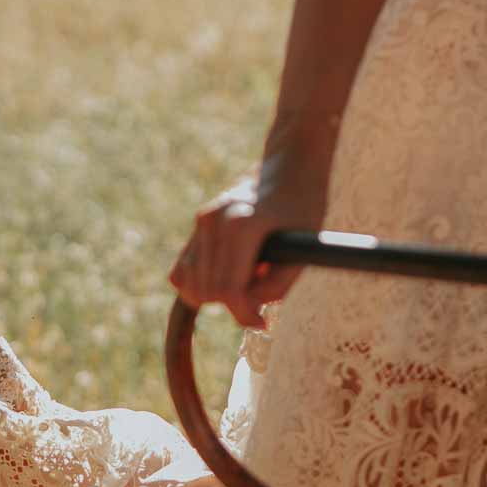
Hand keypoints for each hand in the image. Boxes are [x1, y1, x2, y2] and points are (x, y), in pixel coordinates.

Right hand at [170, 152, 329, 329]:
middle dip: (233, 304)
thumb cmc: (304, 207)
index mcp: (242, 225)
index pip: (229, 291)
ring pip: (189, 285)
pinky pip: (181, 272)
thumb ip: (278, 284)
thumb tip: (248, 309)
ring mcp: (201, 221)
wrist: (291, 164)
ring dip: (216, 295)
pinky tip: (228, 273)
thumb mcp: (305, 248)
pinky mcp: (196, 225)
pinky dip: (200, 284)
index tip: (263, 321)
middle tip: (261, 290)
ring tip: (247, 277)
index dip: (245, 315)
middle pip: (207, 292)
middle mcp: (214, 221)